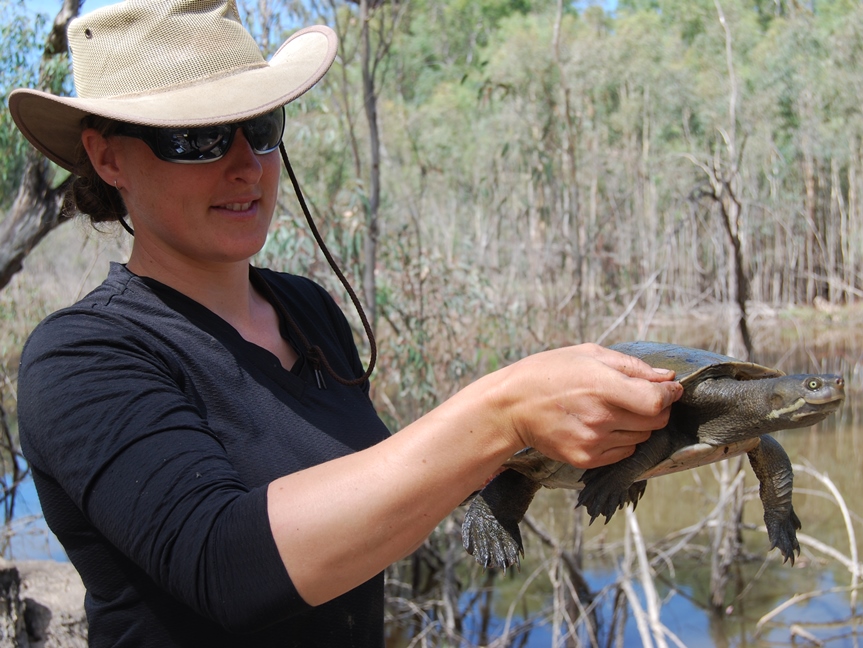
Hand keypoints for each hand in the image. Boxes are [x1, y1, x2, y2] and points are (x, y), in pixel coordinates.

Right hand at [493, 343, 682, 467]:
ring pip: (642, 438)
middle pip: (656, 421)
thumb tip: (667, 378)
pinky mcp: (586, 459)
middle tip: (642, 398)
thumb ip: (631, 366)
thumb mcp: (588, 353)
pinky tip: (603, 425)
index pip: (657, 400)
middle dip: (657, 408)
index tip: (670, 389)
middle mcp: (601, 417)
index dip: (671, 395)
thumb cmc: (548, 372)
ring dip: (639, 424)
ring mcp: (594, 442)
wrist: (511, 406)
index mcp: (602, 385)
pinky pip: (623, 453)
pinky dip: (622, 440)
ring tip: (615, 410)